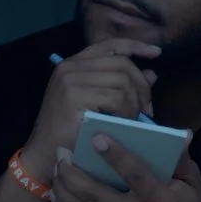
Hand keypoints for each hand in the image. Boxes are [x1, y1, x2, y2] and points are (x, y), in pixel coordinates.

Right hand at [22, 39, 160, 178]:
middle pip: (121, 63)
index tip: (156, 53)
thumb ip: (120, 85)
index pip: (110, 45)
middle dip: (141, 85)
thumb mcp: (97, 104)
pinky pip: (116, 98)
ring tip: (134, 119)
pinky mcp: (74, 97)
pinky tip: (125, 123)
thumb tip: (151, 74)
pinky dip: (127, 112)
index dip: (135, 46)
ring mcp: (70, 80)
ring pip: (122, 81)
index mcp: (74, 64)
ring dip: (134, 102)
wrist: (44, 156)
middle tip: (147, 109)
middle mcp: (70, 67)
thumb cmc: (70, 132)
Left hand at [51, 133, 200, 201]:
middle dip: (73, 171)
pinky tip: (57, 192)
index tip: (96, 137)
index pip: (134, 174)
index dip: (115, 156)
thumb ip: (181, 158)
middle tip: (62, 152)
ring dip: (65, 187)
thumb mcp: (193, 181)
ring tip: (57, 167)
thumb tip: (181, 133)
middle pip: (96, 194)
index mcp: (161, 199)